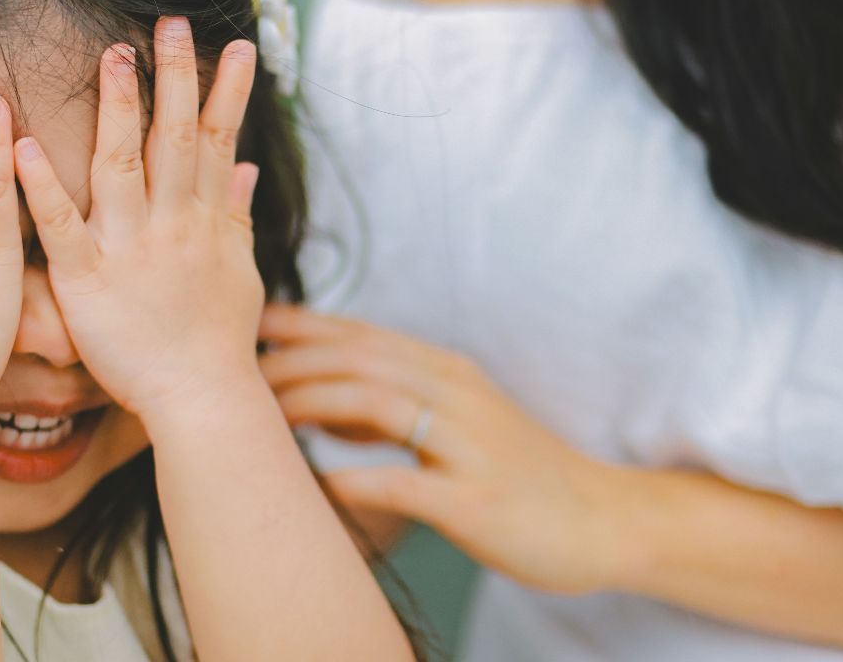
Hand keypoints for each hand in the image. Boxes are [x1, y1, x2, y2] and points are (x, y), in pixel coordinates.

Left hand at [13, 17, 265, 426]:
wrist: (201, 400)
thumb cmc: (217, 342)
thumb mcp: (239, 274)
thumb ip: (236, 217)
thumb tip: (247, 168)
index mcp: (202, 220)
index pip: (218, 140)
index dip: (227, 91)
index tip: (238, 44)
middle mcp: (171, 225)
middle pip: (174, 138)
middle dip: (175, 78)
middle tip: (171, 23)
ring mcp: (129, 249)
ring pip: (122, 166)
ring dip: (118, 110)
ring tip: (113, 57)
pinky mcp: (88, 280)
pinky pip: (63, 225)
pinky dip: (43, 185)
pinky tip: (21, 144)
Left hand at [259, 304, 626, 595]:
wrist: (602, 518)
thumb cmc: (520, 475)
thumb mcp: (457, 425)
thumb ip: (393, 410)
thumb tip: (320, 407)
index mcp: (448, 373)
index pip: (363, 336)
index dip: (303, 327)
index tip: (250, 324)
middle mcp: (458, 396)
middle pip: (362, 362)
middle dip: (295, 362)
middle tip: (239, 373)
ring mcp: (469, 447)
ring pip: (380, 406)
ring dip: (316, 405)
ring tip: (269, 417)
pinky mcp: (476, 501)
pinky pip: (408, 485)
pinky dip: (360, 480)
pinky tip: (322, 485)